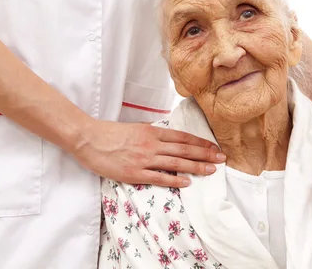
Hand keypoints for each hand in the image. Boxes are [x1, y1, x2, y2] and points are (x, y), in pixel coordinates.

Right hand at [73, 118, 225, 187]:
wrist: (89, 139)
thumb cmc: (111, 133)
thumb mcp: (136, 128)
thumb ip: (153, 134)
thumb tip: (170, 140)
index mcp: (152, 132)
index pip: (182, 137)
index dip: (200, 142)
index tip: (214, 147)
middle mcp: (151, 145)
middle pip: (184, 150)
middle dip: (205, 154)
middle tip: (222, 159)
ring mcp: (144, 159)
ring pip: (176, 163)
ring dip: (196, 167)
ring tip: (211, 170)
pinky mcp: (135, 173)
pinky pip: (158, 177)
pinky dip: (174, 180)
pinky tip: (187, 182)